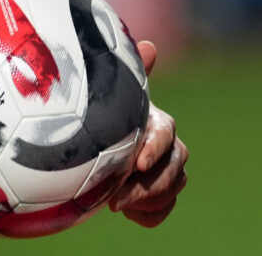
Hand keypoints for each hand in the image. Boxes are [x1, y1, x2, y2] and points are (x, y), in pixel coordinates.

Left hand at [108, 41, 188, 227]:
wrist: (85, 149)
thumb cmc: (98, 117)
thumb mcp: (108, 96)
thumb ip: (127, 75)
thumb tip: (149, 46)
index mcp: (156, 122)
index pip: (167, 135)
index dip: (156, 148)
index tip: (138, 163)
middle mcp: (167, 148)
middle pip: (175, 168)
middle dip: (149, 184)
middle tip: (116, 197)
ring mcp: (163, 173)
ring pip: (172, 190)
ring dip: (147, 200)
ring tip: (115, 204)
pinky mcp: (154, 197)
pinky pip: (161, 212)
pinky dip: (147, 215)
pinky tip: (125, 213)